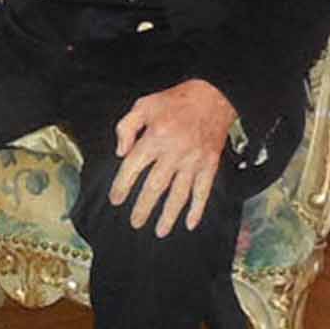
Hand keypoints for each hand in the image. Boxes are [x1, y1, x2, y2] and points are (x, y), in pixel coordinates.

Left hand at [106, 80, 237, 237]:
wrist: (213, 96)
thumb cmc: (175, 101)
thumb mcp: (143, 105)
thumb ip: (126, 127)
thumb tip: (121, 152)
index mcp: (154, 138)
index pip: (133, 167)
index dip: (122, 185)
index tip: (116, 199)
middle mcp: (173, 152)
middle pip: (155, 186)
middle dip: (143, 207)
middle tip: (135, 223)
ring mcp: (193, 161)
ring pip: (179, 194)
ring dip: (169, 215)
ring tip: (160, 232)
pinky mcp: (209, 165)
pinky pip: (203, 191)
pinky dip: (198, 209)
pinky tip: (191, 223)